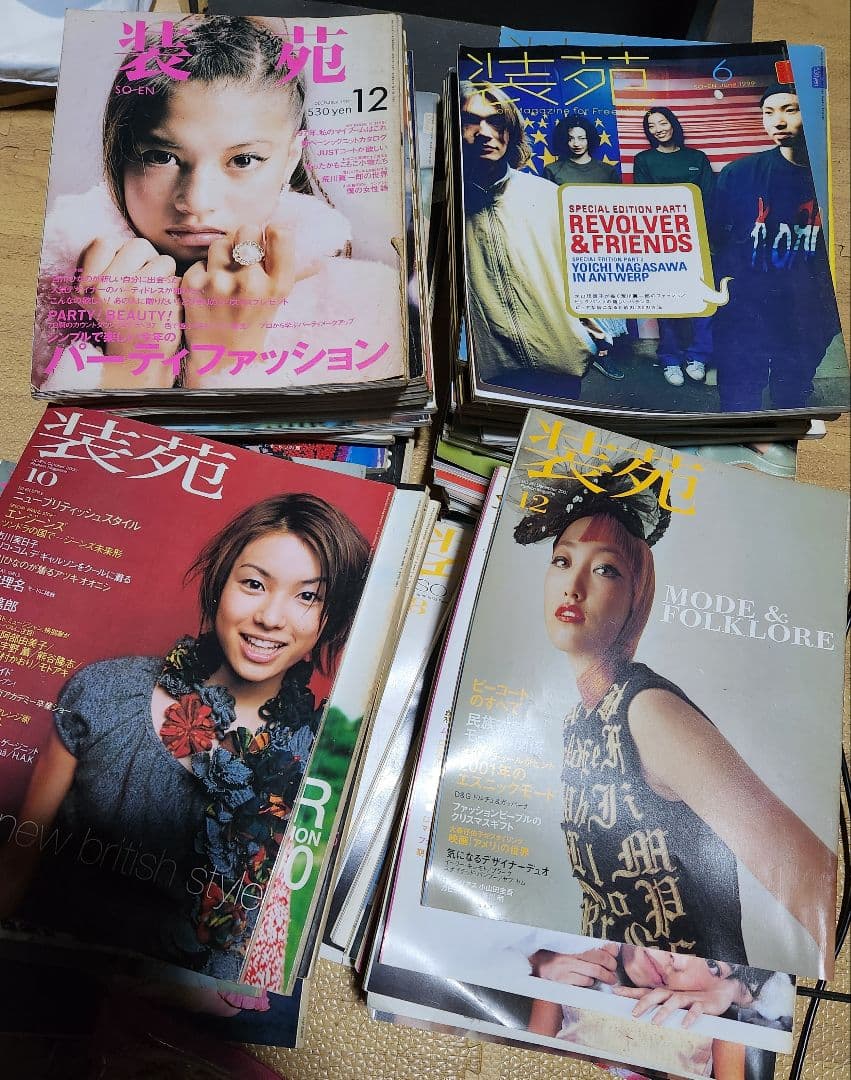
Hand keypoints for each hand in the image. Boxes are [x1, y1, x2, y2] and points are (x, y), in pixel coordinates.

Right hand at [78, 237, 180, 387]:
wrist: (141, 357)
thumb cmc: (120, 323)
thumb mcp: (91, 299)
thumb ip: (94, 268)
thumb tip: (105, 242)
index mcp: (92, 284)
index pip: (104, 243)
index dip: (117, 252)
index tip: (121, 271)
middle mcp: (110, 286)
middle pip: (139, 246)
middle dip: (146, 260)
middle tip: (145, 282)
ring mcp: (138, 290)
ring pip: (163, 261)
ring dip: (164, 276)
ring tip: (155, 297)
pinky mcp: (164, 297)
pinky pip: (177, 279)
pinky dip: (175, 291)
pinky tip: (167, 307)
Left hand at [181, 224, 318, 386]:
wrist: (222, 359)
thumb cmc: (252, 323)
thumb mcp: (277, 299)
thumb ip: (281, 264)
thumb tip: (287, 225)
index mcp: (278, 287)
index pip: (279, 233)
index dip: (270, 233)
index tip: (266, 241)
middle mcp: (251, 284)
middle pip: (247, 229)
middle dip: (244, 241)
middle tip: (243, 260)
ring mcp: (220, 284)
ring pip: (220, 243)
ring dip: (222, 257)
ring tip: (225, 278)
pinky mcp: (193, 285)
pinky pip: (200, 261)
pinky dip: (204, 273)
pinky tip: (209, 293)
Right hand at [530, 942, 618, 985]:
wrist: (538, 968)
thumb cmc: (559, 958)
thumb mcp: (573, 950)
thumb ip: (591, 949)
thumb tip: (613, 948)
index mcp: (574, 945)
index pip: (597, 947)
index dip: (610, 953)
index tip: (614, 957)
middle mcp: (571, 955)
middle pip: (599, 959)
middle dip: (611, 966)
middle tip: (613, 971)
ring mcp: (568, 967)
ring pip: (594, 971)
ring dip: (605, 977)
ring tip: (610, 979)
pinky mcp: (564, 980)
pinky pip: (584, 981)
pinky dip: (591, 982)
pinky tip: (591, 982)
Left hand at [612, 980, 739, 1027]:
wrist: (724, 990)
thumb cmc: (697, 998)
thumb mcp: (679, 1002)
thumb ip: (663, 1005)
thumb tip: (644, 1012)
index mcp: (668, 993)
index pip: (646, 990)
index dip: (631, 991)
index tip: (615, 991)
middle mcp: (676, 993)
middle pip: (657, 995)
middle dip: (644, 1003)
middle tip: (633, 1013)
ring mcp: (690, 997)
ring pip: (674, 1002)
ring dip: (664, 1012)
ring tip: (655, 1022)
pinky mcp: (705, 1004)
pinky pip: (697, 1010)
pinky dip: (690, 1017)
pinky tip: (684, 1024)